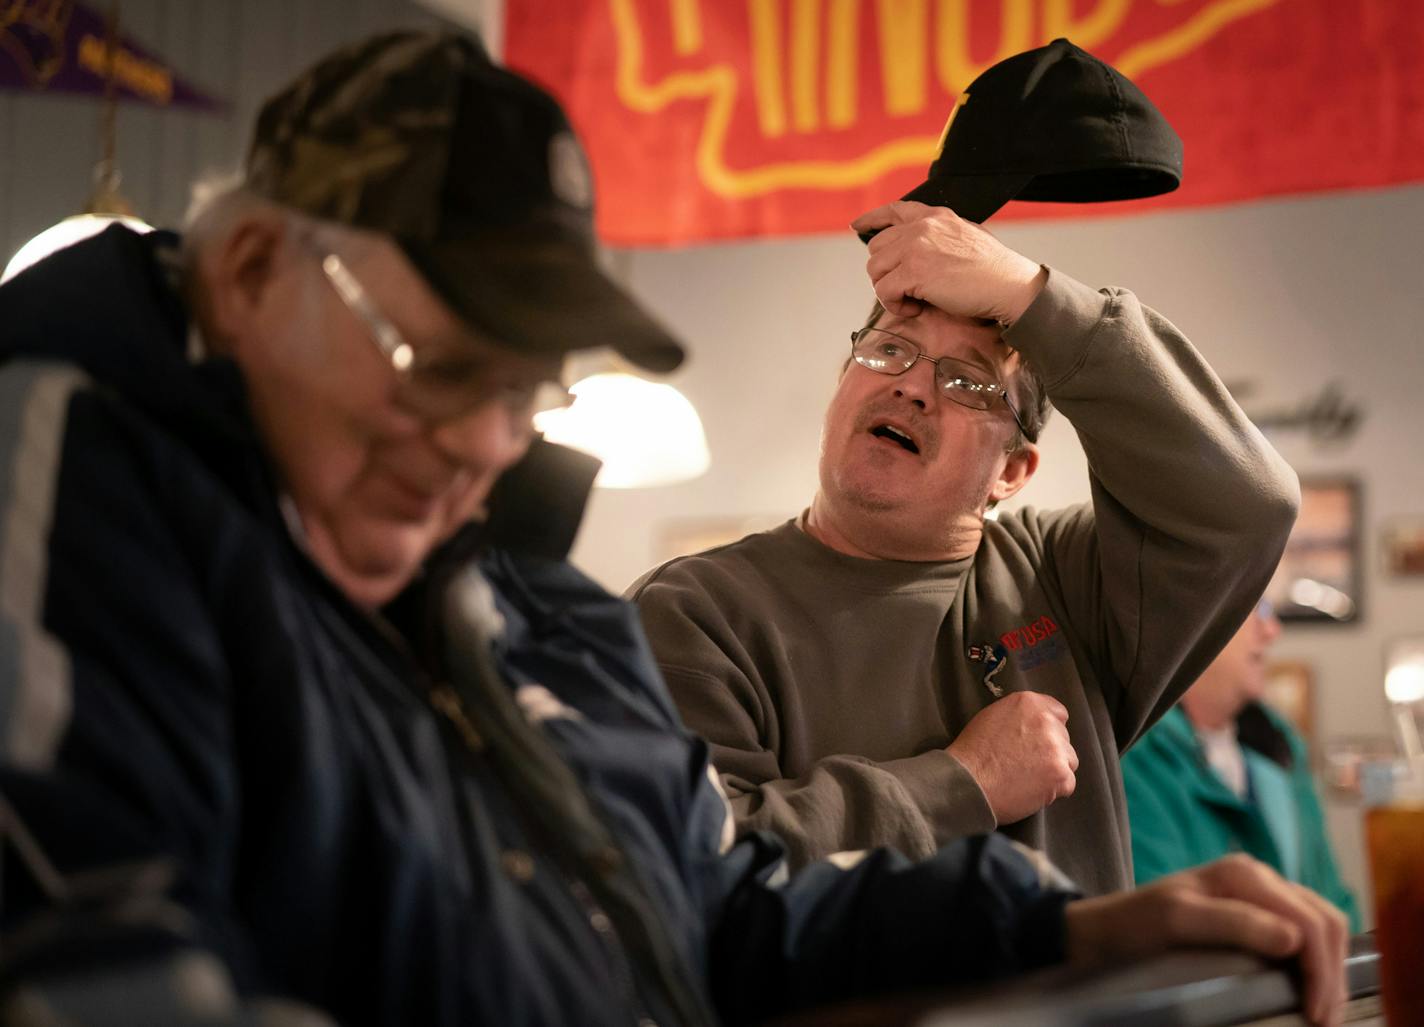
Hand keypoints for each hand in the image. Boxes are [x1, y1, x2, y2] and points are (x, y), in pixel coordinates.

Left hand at [851, 201, 1046, 322]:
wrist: (1010, 285)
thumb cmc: (993, 270)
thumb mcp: (966, 236)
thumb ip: (940, 236)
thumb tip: (919, 251)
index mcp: (936, 216)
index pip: (894, 210)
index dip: (871, 219)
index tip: (857, 226)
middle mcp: (922, 226)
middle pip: (877, 248)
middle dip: (884, 272)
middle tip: (904, 289)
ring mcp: (916, 247)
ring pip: (875, 270)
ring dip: (889, 291)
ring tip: (912, 301)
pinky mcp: (914, 272)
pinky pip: (884, 291)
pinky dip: (895, 305)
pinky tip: (916, 308)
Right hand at [946, 691, 1076, 824]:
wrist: (967, 782)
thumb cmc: (973, 752)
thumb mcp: (993, 716)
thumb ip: (1020, 716)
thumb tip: (1033, 724)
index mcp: (1029, 703)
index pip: (1058, 713)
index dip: (1049, 729)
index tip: (1038, 741)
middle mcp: (1046, 721)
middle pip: (1063, 738)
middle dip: (1051, 751)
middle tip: (1027, 764)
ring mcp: (1056, 748)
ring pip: (1069, 761)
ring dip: (1054, 770)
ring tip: (1028, 778)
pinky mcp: (1060, 774)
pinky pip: (1067, 783)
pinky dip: (1053, 790)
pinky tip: (1031, 790)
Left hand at [1064, 855, 1349, 1026]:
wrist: (1106, 930)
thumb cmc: (1137, 922)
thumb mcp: (1177, 919)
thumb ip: (1234, 923)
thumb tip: (1295, 939)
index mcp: (1246, 874)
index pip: (1309, 920)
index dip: (1322, 969)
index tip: (1318, 1013)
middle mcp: (1259, 879)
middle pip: (1324, 922)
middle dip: (1332, 972)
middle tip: (1327, 1018)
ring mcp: (1260, 897)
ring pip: (1321, 927)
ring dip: (1330, 968)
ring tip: (1324, 1009)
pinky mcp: (1257, 916)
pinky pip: (1304, 933)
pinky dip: (1318, 960)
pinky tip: (1311, 986)